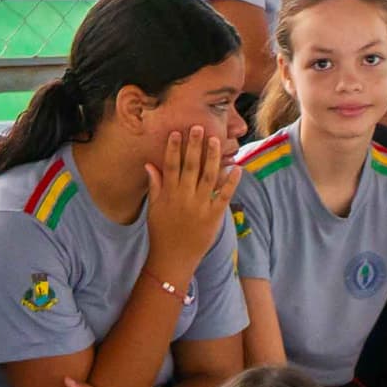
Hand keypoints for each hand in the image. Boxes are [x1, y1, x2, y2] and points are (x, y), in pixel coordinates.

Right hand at [146, 118, 230, 264]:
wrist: (173, 259)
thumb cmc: (161, 232)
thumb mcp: (154, 208)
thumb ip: (155, 185)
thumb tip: (149, 164)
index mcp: (169, 194)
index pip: (171, 166)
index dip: (174, 148)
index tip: (177, 132)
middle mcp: (185, 197)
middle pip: (191, 166)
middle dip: (195, 146)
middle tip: (199, 127)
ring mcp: (200, 206)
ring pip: (208, 177)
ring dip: (213, 158)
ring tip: (217, 140)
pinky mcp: (214, 216)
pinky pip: (223, 196)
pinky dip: (230, 182)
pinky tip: (236, 167)